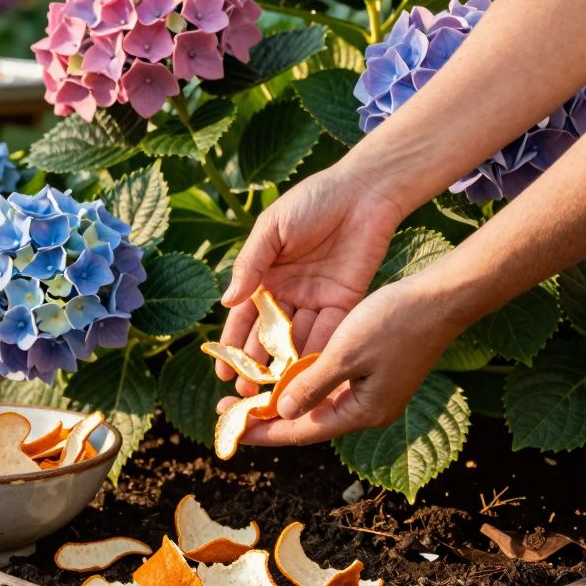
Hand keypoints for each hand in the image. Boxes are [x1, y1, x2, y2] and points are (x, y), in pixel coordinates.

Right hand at [216, 166, 404, 394]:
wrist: (364, 191)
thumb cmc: (312, 200)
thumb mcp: (272, 228)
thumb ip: (250, 264)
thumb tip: (226, 301)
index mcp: (266, 274)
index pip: (244, 316)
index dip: (232, 344)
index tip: (221, 371)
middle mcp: (289, 292)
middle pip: (268, 336)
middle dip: (256, 365)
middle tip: (246, 394)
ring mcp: (316, 299)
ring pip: (296, 340)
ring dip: (285, 366)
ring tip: (273, 393)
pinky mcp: (344, 302)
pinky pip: (328, 332)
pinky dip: (317, 352)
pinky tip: (306, 374)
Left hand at [217, 276, 462, 445]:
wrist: (440, 298)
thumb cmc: (394, 322)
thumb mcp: (344, 353)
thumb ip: (310, 385)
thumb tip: (280, 412)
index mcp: (362, 412)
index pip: (302, 431)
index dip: (264, 431)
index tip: (230, 432)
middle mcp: (367, 409)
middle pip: (307, 421)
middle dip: (268, 417)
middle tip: (226, 411)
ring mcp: (373, 391)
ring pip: (318, 402)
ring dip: (283, 398)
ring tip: (247, 395)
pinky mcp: (374, 372)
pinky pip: (331, 384)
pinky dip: (303, 381)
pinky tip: (281, 373)